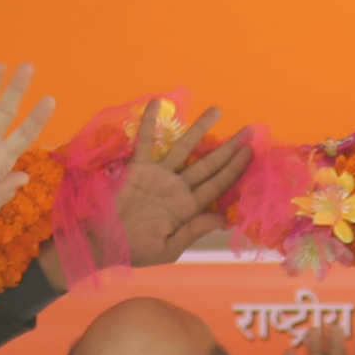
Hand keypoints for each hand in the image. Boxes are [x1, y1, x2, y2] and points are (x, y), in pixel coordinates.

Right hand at [114, 104, 254, 266]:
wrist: (103, 245)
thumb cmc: (135, 251)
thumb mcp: (168, 248)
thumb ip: (194, 231)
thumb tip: (223, 219)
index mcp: (188, 208)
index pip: (217, 185)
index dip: (235, 169)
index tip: (251, 153)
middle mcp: (177, 188)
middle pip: (209, 164)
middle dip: (229, 148)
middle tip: (249, 130)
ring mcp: (159, 176)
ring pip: (184, 147)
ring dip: (200, 129)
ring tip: (216, 110)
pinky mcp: (138, 169)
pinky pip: (145, 142)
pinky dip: (149, 123)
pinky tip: (158, 103)